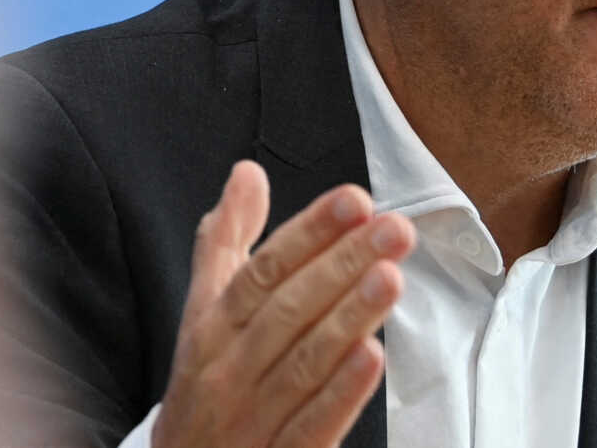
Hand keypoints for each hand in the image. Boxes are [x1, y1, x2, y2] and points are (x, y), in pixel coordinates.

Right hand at [153, 161, 415, 447]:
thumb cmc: (202, 381)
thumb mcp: (202, 308)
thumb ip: (225, 240)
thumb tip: (247, 174)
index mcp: (214, 325)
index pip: (264, 270)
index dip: (310, 233)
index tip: (354, 201)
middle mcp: (230, 366)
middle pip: (288, 309)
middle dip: (343, 264)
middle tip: (394, 230)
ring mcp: (253, 415)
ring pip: (303, 362)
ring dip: (348, 317)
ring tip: (390, 277)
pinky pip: (310, 424)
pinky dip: (341, 392)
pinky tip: (372, 357)